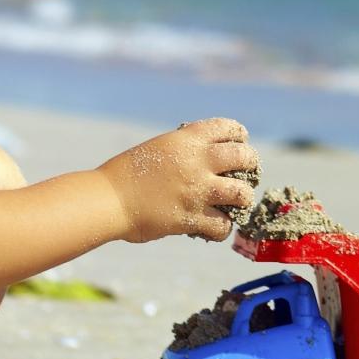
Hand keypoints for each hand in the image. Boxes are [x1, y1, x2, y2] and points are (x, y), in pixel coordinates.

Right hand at [99, 118, 258, 242]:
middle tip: (246, 174)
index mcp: (187, 139)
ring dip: (243, 199)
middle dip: (250, 165)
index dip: (239, 136)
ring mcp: (197, 190)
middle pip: (244, 157)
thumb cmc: (126, 175)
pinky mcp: (192, 217)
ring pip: (242, 193)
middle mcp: (197, 160)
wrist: (108, 199)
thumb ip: (183, 151)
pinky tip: (214, 228)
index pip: (228, 128)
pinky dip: (222, 229)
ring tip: (236, 203)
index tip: (239, 144)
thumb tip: (203, 161)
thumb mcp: (158, 149)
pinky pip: (223, 226)